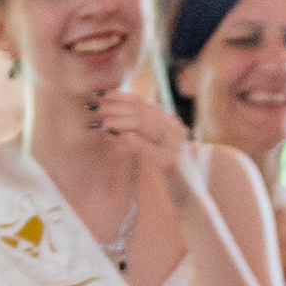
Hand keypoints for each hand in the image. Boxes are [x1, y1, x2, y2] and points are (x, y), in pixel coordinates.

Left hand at [91, 84, 208, 209]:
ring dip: (122, 121)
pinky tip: (121, 138)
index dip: (121, 97)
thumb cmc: (166, 169)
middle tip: (96, 107)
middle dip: (117, 107)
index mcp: (168, 122)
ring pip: (147, 125)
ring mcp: (173, 144)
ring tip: (103, 122)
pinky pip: (152, 149)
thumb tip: (111, 120)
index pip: (143, 103)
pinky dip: (135, 141)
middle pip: (143, 111)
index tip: (101, 95)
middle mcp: (173, 129)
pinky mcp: (171, 162)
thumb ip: (139, 132)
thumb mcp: (153, 146)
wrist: (189, 190)